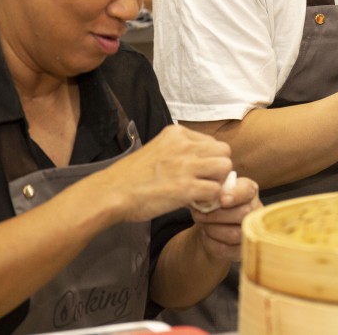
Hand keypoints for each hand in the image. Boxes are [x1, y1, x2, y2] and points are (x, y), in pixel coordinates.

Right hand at [98, 124, 232, 221]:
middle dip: (218, 169)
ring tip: (202, 192)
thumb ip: (180, 151)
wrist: (113, 192)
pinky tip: (195, 203)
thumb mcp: (158, 150)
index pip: (212, 142)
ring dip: (217, 182)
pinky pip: (215, 190)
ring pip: (224, 167)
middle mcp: (184, 145)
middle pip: (224, 151)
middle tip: (205, 183)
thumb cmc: (132, 176)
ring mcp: (186, 165)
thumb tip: (202, 163)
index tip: (197, 173)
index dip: (209, 160)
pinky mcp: (186, 187)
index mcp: (177, 133)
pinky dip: (209, 200)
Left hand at [190, 176, 261, 261]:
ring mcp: (252, 231)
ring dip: (212, 229)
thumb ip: (211, 193)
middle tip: (200, 215)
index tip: (222, 200)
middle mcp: (256, 209)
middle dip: (216, 215)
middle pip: (242, 214)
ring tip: (203, 224)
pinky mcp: (243, 248)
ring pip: (234, 234)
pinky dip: (211, 242)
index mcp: (249, 190)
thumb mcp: (213, 193)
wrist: (212, 224)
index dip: (236, 195)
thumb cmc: (214, 204)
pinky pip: (226, 248)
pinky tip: (206, 236)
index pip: (247, 191)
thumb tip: (201, 200)